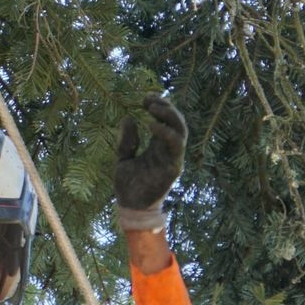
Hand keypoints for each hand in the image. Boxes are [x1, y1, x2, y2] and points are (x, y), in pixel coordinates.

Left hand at [113, 95, 187, 230]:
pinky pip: (175, 146)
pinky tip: (151, 125)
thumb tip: (128, 118)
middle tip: (149, 100)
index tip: (144, 98)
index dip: (159, 106)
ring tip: (152, 108)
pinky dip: (165, 132)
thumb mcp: (123, 158)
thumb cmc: (128, 185)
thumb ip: (127, 140)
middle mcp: (168, 150)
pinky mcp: (173, 167)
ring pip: (180, 130)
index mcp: (158, 145)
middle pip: (177, 121)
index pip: (166, 120)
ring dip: (169, 115)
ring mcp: (173, 158)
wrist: (130, 207)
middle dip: (166, 107)